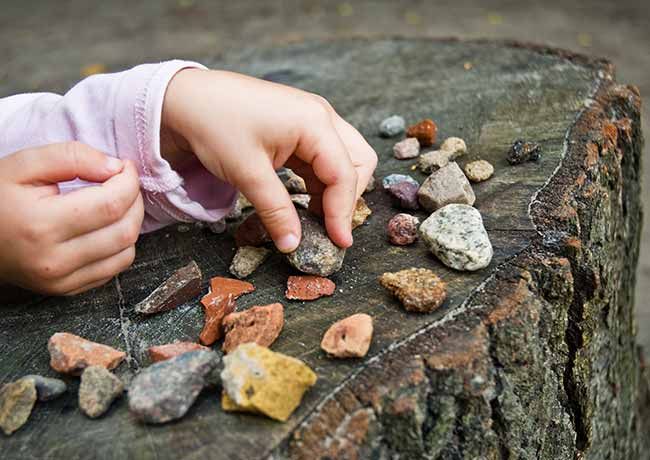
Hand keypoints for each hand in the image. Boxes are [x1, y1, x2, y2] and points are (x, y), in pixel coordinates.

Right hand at [0, 142, 143, 294]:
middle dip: (135, 200)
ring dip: (131, 224)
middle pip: (125, 230)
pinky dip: (120, 246)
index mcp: (41, 225)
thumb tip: (114, 167)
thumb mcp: (22, 164)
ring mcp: (60, 281)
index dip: (129, 181)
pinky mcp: (65, 290)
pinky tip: (105, 227)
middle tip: (124, 182)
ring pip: (126, 253)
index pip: (112, 204)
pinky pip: (114, 269)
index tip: (124, 166)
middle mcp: (54, 260)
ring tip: (115, 203)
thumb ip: (71, 157)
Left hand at [161, 69, 377, 251]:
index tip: (338, 244)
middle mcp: (321, 116)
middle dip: (348, 197)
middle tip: (328, 228)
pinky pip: (322, 157)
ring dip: (334, 190)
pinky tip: (303, 200)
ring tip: (314, 219)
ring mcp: (311, 119)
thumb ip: (276, 211)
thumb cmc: (215, 126)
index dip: (343, 213)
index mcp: (315, 122)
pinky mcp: (298, 127)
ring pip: (343, 160)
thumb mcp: (247, 174)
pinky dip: (319, 181)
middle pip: (358, 162)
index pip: (345, 174)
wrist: (184, 98)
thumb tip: (293, 245)